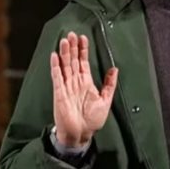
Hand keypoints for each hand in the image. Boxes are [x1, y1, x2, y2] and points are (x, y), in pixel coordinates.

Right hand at [50, 32, 117, 147]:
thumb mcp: (105, 100)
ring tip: (64, 40)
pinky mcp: (59, 93)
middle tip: (72, 34)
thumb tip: (114, 69)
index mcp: (86, 83)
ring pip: (65, 66)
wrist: (81, 134)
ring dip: (64, 53)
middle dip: (72, 47)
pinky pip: (57, 77)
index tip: (83, 38)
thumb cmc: (92, 120)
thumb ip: (109, 84)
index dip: (83, 50)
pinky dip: (55, 67)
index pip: (83, 62)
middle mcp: (75, 82)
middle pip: (72, 61)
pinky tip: (54, 56)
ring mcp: (66, 87)